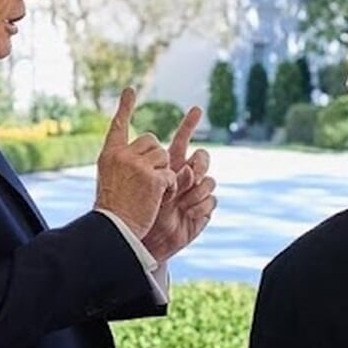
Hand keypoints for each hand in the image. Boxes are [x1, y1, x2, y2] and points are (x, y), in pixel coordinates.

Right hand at [95, 88, 175, 237]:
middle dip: (155, 157)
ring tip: (150, 191)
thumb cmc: (113, 209)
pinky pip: (171, 175)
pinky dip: (169, 187)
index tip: (130, 90)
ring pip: (164, 156)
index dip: (125, 107)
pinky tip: (158, 198)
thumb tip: (147, 150)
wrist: (114, 229)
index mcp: (109, 155)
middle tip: (147, 178)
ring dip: (163, 173)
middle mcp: (123, 155)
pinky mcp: (154, 178)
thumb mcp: (110, 179)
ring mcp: (138, 165)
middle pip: (151, 141)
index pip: (118, 125)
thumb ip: (124, 163)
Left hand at [142, 105, 216, 263]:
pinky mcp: (203, 211)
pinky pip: (212, 201)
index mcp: (168, 166)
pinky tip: (187, 213)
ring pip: (209, 180)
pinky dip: (200, 206)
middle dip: (200, 163)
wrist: (142, 239)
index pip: (181, 140)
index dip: (189, 124)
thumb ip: (150, 167)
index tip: (196, 109)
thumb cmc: (135, 211)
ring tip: (181, 202)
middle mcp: (184, 177)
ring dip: (196, 190)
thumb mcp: (138, 184)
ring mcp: (195, 193)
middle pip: (202, 157)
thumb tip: (175, 160)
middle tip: (189, 172)